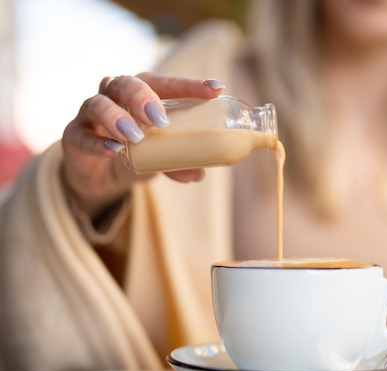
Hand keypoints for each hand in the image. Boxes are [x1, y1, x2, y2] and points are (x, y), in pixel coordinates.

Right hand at [61, 72, 224, 218]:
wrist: (99, 176)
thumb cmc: (136, 152)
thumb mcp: (161, 158)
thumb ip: (178, 163)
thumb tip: (198, 173)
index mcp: (142, 94)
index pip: (165, 83)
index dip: (189, 85)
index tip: (215, 90)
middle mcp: (115, 96)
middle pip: (126, 84)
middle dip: (144, 97)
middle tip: (161, 119)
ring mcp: (91, 115)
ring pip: (98, 104)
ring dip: (117, 117)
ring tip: (136, 136)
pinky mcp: (74, 137)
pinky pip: (80, 135)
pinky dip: (98, 143)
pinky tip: (114, 150)